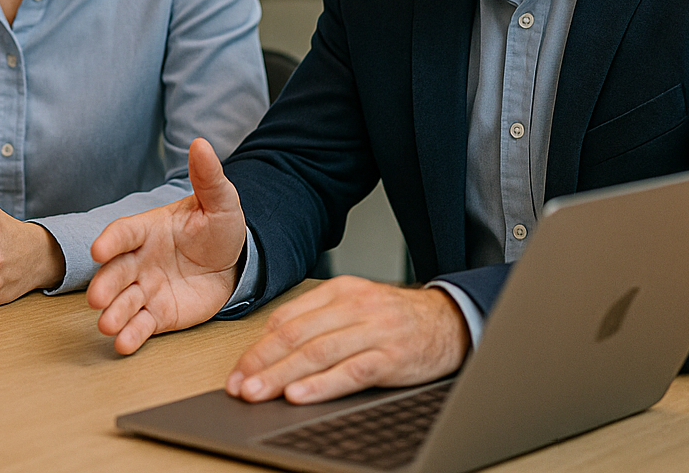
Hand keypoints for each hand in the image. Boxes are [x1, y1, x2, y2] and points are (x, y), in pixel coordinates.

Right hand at [87, 137, 246, 354]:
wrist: (233, 263)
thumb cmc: (218, 228)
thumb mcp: (220, 201)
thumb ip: (208, 177)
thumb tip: (202, 144)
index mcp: (148, 230)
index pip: (124, 233)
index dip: (111, 241)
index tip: (98, 250)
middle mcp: (140, 260)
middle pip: (116, 272)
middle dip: (105, 285)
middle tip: (97, 298)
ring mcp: (146, 288)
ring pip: (124, 302)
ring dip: (113, 313)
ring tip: (106, 324)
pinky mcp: (157, 314)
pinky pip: (141, 325)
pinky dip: (130, 335)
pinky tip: (122, 343)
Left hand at [225, 277, 469, 403]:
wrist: (450, 321)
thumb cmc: (395, 319)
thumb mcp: (355, 306)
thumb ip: (317, 319)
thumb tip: (271, 344)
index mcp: (339, 291)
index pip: (287, 319)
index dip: (257, 347)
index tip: (238, 370)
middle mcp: (354, 307)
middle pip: (296, 336)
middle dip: (261, 363)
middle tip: (239, 385)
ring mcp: (374, 331)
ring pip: (317, 354)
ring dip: (282, 376)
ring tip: (258, 393)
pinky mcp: (392, 357)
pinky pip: (351, 372)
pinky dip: (322, 385)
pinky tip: (300, 396)